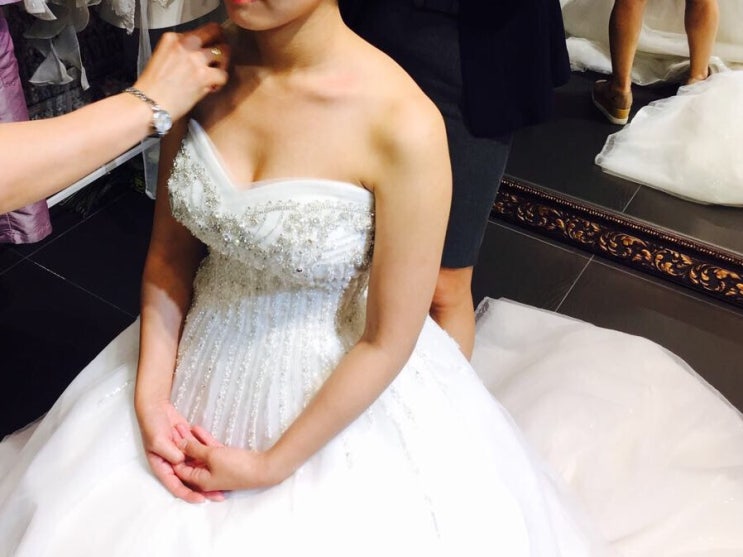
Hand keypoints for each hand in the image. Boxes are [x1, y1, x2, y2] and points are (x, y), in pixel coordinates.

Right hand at [134, 22, 230, 120]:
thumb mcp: (162, 58)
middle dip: (221, 43)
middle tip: (221, 56)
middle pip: (214, 32)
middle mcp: (185, 44)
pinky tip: (211, 89)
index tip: (207, 51)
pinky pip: (223, 74)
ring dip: (223, 64)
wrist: (148, 104)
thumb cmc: (152, 88)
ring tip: (215, 76)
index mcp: (172, 38)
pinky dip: (220, 83)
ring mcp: (195, 59)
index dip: (207, 41)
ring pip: (223, 52)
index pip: (199, 31)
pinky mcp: (203, 76)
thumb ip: (180, 53)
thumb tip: (198, 57)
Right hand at [136, 400, 223, 502]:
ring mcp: (182, 454)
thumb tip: (182, 462)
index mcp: (162, 467)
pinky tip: (223, 459)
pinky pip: (201, 453)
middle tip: (220, 495)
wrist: (156, 406)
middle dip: (204, 489)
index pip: (176, 485)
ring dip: (211, 474)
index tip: (202, 499)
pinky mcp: (190, 444)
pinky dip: (210, 456)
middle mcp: (173, 463)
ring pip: (198, 468)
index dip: (189, 494)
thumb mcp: (158, 440)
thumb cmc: (152, 424)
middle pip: (190, 480)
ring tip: (227, 481)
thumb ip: (170, 452)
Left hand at [172, 424, 287, 493]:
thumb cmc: (235, 466)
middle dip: (181, 445)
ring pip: (199, 454)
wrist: (262, 469)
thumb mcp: (211, 456)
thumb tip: (179, 445)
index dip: (172, 455)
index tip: (165, 439)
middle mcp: (205, 477)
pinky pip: (210, 450)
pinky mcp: (225, 460)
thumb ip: (194, 449)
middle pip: (188, 461)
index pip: (179, 469)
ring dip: (192, 441)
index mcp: (199, 480)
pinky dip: (204, 440)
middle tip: (173, 429)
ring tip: (182, 425)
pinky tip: (197, 428)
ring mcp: (215, 468)